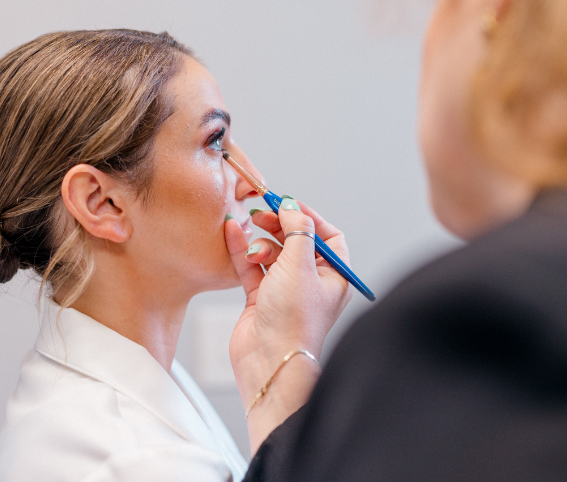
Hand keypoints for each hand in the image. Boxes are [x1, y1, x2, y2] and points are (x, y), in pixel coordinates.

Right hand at [225, 198, 353, 451]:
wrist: (269, 361)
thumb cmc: (293, 320)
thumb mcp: (300, 264)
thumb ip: (297, 230)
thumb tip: (292, 206)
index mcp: (334, 277)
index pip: (328, 237)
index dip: (309, 218)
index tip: (288, 203)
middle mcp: (312, 283)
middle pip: (297, 242)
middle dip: (279, 225)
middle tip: (262, 212)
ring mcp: (285, 291)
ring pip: (273, 253)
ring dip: (261, 242)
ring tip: (252, 243)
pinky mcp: (261, 299)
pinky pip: (252, 267)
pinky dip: (243, 251)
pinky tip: (232, 233)